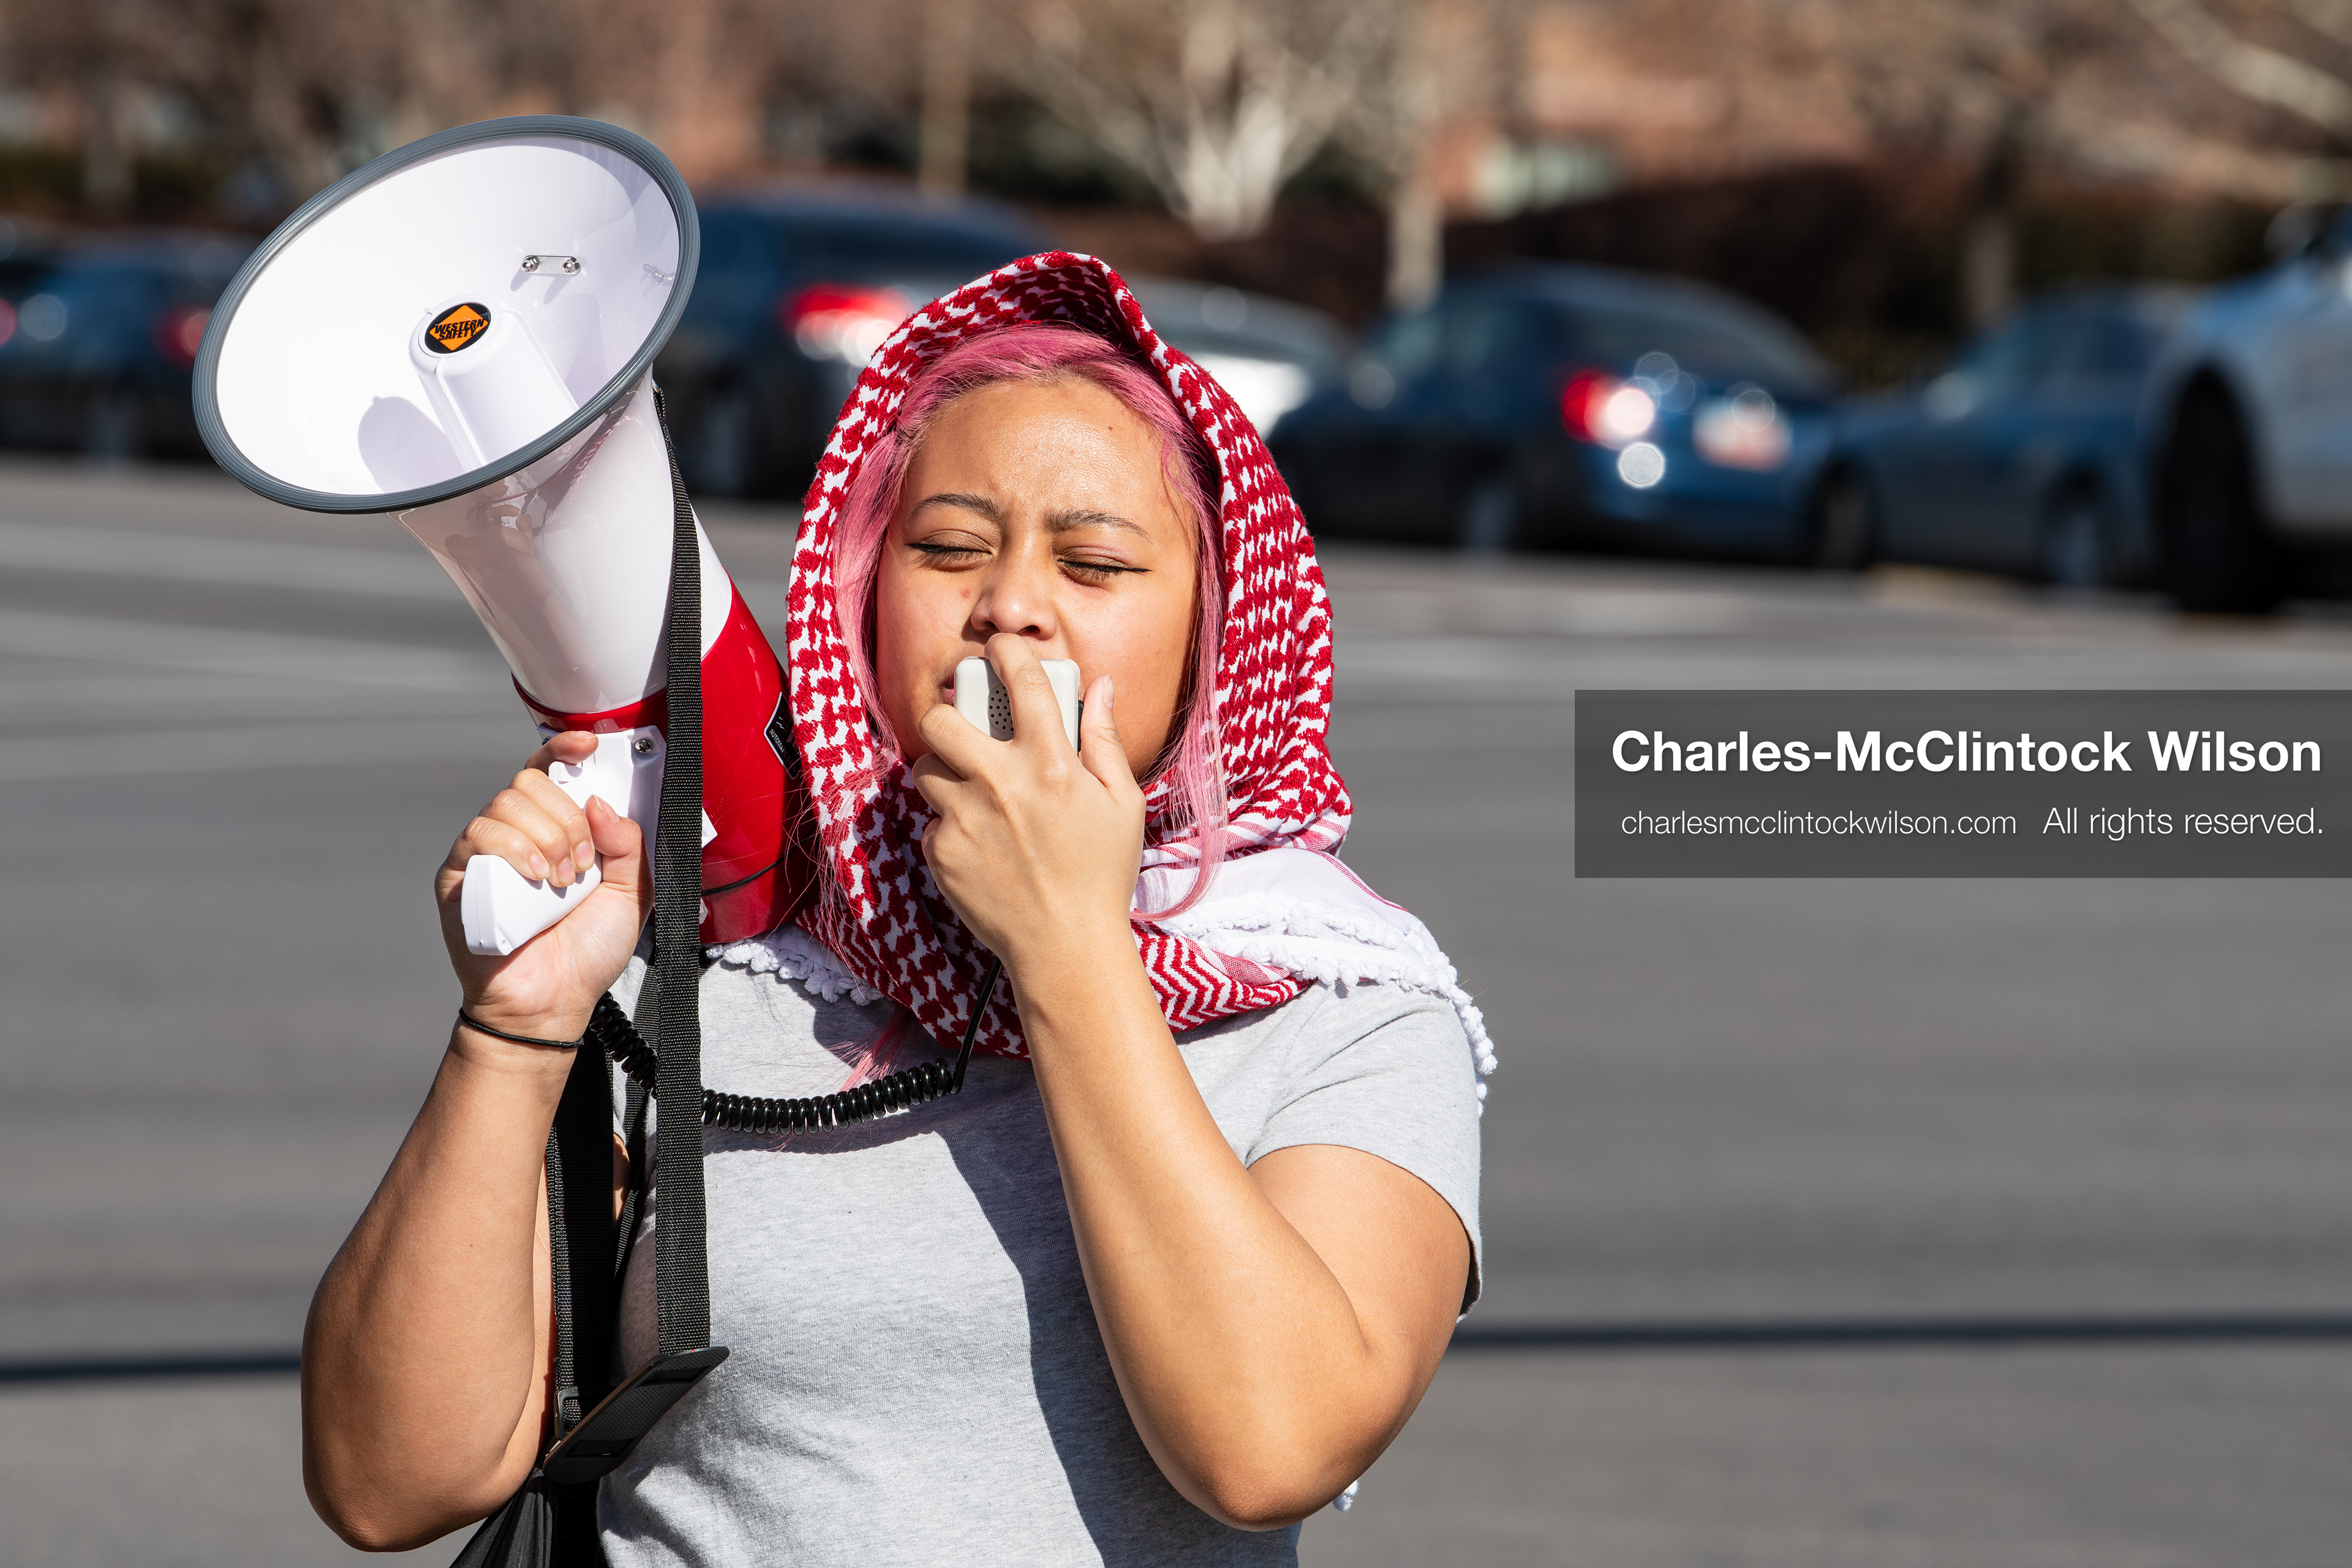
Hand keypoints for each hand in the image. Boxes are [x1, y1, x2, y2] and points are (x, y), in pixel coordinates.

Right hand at [435, 731, 652, 1040]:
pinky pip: (478, 834)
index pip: (553, 772)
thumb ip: (630, 844)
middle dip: (567, 816)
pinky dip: (515, 848)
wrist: (552, 1003)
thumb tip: (600, 801)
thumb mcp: (632, 894)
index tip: (588, 743)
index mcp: (558, 831)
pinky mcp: (459, 876)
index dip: (565, 748)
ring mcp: (486, 854)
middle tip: (584, 863)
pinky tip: (536, 878)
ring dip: (547, 837)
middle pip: (531, 782)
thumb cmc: (587, 951)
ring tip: (561, 881)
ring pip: (507, 803)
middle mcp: (519, 835)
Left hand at [910, 634, 1143, 978]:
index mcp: (1051, 764)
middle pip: (940, 719)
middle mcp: (1001, 784)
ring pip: (926, 769)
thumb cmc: (1101, 874)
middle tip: (963, 730)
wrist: (1065, 948)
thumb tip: (1103, 687)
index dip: (1005, 652)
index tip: (998, 652)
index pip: (1020, 681)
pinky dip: (951, 827)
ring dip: (945, 773)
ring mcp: (964, 819)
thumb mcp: (1122, 803)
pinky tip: (982, 846)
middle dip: (946, 714)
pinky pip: (931, 822)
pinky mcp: (941, 853)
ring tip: (975, 793)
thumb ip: (1104, 739)